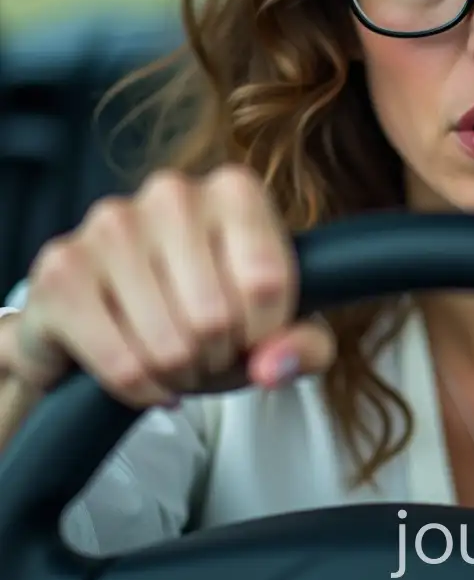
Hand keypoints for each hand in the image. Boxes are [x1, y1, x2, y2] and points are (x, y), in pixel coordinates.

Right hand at [0, 165, 335, 407]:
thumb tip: (273, 366)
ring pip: (170, 344)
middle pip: (217, 316)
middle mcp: (173, 193)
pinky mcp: (61, 268)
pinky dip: (139, 388)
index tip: (251, 335)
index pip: (268, 283)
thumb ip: (305, 347)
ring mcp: (111, 223)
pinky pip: (121, 363)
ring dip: (178, 375)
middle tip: (204, 353)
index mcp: (235, 191)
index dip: (264, 334)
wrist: (113, 321)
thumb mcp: (278, 329)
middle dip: (217, 358)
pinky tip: (140, 376)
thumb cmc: (209, 312)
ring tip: (173, 360)